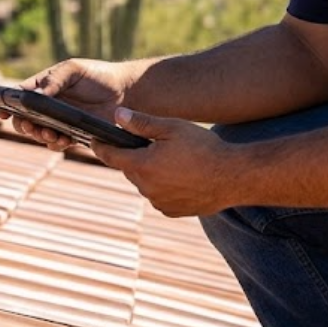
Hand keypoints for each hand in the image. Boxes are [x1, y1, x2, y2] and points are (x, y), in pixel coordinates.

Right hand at [2, 58, 130, 148]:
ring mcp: (59, 121)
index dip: (8, 104)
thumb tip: (34, 96)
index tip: (3, 112)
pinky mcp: (73, 134)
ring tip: (49, 133)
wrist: (127, 92)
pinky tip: (62, 140)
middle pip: (25, 118)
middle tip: (29, 125)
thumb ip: (53, 81)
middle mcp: (48, 105)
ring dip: (39, 135)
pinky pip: (57, 143)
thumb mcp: (73, 70)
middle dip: (23, 124)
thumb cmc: (99, 75)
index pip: (20, 96)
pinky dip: (55, 143)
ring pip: (39, 133)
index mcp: (44, 86)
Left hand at [90, 107, 231, 216]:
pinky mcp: (171, 211)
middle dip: (134, 156)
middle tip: (150, 145)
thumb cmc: (204, 148)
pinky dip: (163, 186)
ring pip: (144, 183)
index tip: (93, 139)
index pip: (109, 155)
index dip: (100, 146)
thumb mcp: (171, 128)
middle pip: (129, 168)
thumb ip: (141, 123)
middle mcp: (146, 187)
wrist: (234, 177)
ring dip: (150, 172)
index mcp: (141, 165)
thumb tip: (117, 115)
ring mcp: (158, 201)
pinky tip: (180, 176)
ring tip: (171, 160)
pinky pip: (159, 196)